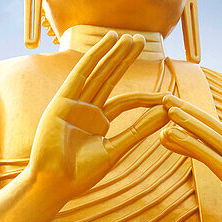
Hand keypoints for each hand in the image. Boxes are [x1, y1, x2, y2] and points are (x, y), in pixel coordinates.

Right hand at [25, 31, 169, 202]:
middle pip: (110, 78)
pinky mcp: (62, 101)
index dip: (146, 97)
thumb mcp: (116, 150)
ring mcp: (73, 104)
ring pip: (98, 73)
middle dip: (125, 59)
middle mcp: (86, 109)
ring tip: (129, 37)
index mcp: (98, 122)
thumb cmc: (81, 174)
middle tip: (141, 40)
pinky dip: (94, 57)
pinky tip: (106, 43)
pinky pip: (80, 74)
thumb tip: (166, 113)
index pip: (126, 101)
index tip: (167, 96)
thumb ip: (139, 130)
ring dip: (113, 54)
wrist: (54, 184)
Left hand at [160, 96, 221, 221]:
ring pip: (212, 137)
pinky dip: (188, 143)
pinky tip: (171, 135)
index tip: (176, 108)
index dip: (197, 117)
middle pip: (216, 125)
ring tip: (166, 110)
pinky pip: (209, 156)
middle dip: (189, 110)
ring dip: (186, 121)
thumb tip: (210, 153)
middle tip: (165, 97)